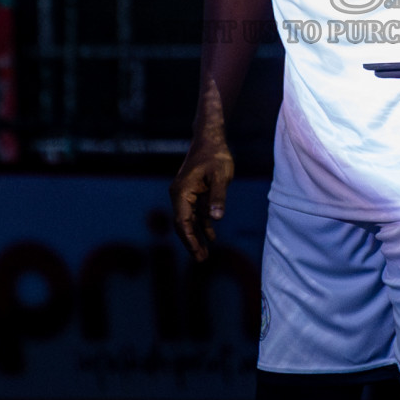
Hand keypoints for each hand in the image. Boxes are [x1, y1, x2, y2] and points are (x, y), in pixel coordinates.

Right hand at [169, 134, 234, 261]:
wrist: (210, 139)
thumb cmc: (215, 155)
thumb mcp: (220, 176)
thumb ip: (218, 197)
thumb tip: (216, 218)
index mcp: (182, 192)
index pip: (182, 221)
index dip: (190, 239)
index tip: (198, 253)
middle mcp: (179, 195)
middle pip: (183, 224)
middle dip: (191, 242)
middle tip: (201, 260)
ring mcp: (185, 194)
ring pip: (189, 221)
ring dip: (196, 236)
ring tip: (204, 255)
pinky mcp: (193, 193)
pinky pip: (195, 213)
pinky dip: (202, 225)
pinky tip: (211, 237)